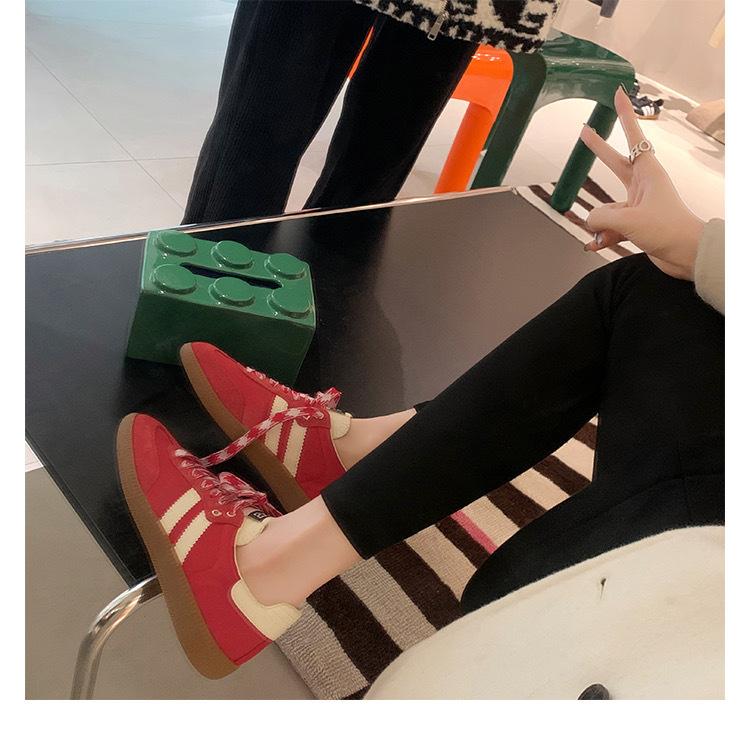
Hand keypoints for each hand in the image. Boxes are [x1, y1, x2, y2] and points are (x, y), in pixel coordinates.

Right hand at [579, 88, 704, 280]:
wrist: (686, 254)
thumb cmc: (667, 229)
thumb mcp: (630, 221)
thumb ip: (601, 217)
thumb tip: (588, 220)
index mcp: (648, 173)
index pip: (633, 137)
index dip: (625, 115)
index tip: (618, 94)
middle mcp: (642, 185)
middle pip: (615, 162)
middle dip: (599, 149)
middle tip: (584, 131)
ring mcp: (638, 205)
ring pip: (607, 206)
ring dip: (599, 222)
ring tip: (597, 236)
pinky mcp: (635, 223)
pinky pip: (609, 226)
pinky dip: (602, 237)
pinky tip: (594, 245)